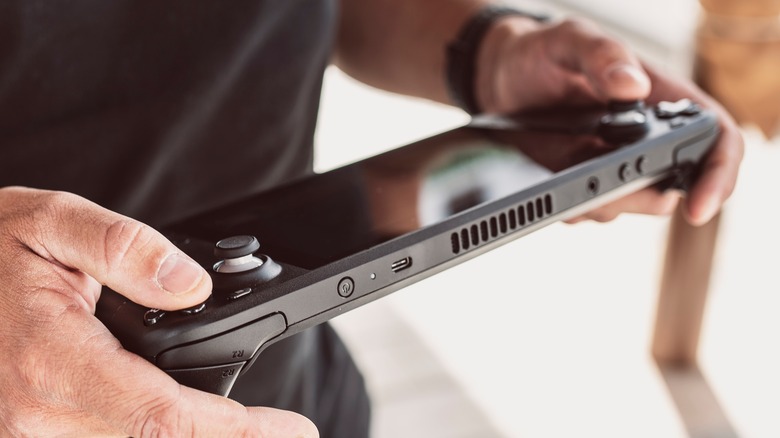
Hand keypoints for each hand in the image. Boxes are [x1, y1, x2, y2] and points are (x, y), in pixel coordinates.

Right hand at [0, 187, 317, 436]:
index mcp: (51, 362)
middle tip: (283, 430)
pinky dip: (152, 437)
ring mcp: (27, 436)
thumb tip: (191, 286)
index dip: (240, 432)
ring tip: (246, 426)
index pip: (166, 419)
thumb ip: (124, 249)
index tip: (295, 430)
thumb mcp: (50, 224)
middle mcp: (34, 418)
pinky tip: (188, 424)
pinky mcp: (29, 436)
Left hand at [476, 17, 743, 224]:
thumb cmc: (543, 52)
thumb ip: (603, 56)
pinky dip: (567, 204)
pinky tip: (544, 177)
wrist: (498, 76)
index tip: (696, 207)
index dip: (718, 175)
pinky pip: (585, 209)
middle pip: (670, 187)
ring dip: (597, 201)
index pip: (714, 138)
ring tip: (561, 166)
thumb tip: (633, 87)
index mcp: (661, 99)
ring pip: (625, 206)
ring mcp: (613, 165)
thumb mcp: (570, 40)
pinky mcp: (581, 182)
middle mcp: (645, 138)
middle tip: (597, 184)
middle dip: (638, 198)